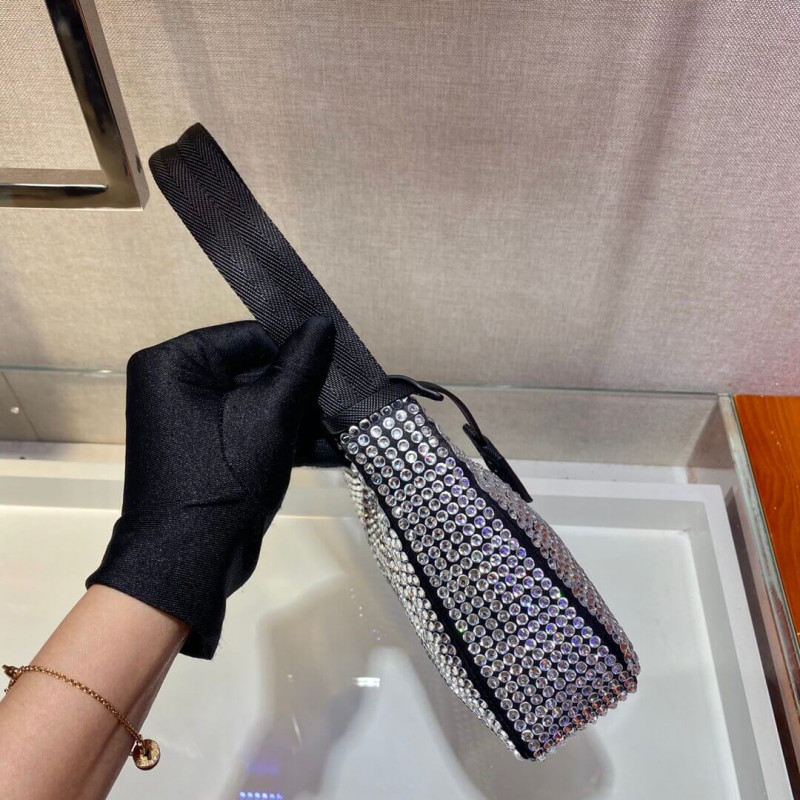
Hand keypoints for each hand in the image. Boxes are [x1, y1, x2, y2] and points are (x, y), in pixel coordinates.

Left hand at [87, 318, 336, 657]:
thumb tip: (322, 323)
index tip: (342, 360)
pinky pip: (256, 432)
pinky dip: (290, 440)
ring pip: (263, 405)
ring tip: (354, 424)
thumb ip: (300, 367)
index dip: (297, 348)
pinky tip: (338, 448)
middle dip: (306, 390)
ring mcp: (195, 423)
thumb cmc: (222, 479)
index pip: (249, 337)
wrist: (189, 566)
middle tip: (353, 396)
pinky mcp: (213, 454)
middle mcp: (178, 386)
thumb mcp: (270, 416)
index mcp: (176, 363)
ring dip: (306, 418)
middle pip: (258, 371)